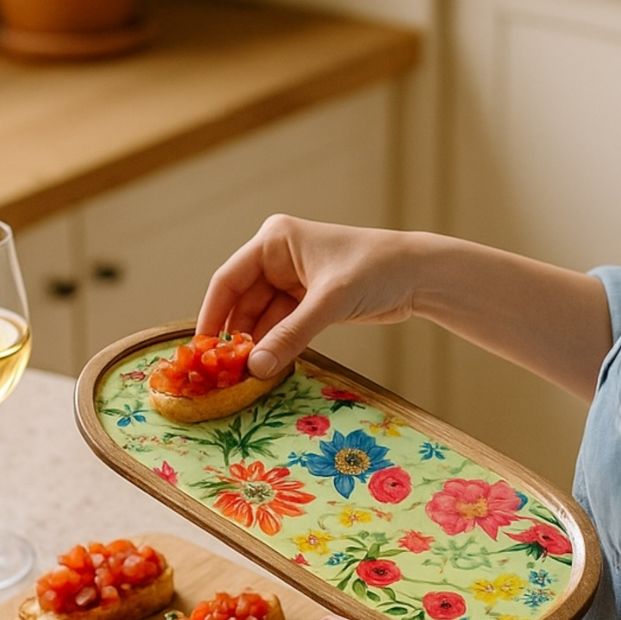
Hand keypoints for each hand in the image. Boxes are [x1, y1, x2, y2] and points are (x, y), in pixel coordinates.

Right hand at [196, 216, 419, 377]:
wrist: (420, 275)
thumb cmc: (377, 269)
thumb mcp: (330, 301)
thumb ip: (291, 335)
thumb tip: (255, 368)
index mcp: (274, 241)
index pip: (228, 280)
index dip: (212, 315)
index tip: (200, 350)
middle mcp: (278, 258)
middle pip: (242, 303)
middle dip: (235, 338)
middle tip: (223, 375)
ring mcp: (292, 281)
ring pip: (261, 320)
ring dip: (256, 347)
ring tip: (244, 379)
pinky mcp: (308, 302)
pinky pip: (281, 328)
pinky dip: (275, 348)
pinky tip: (267, 370)